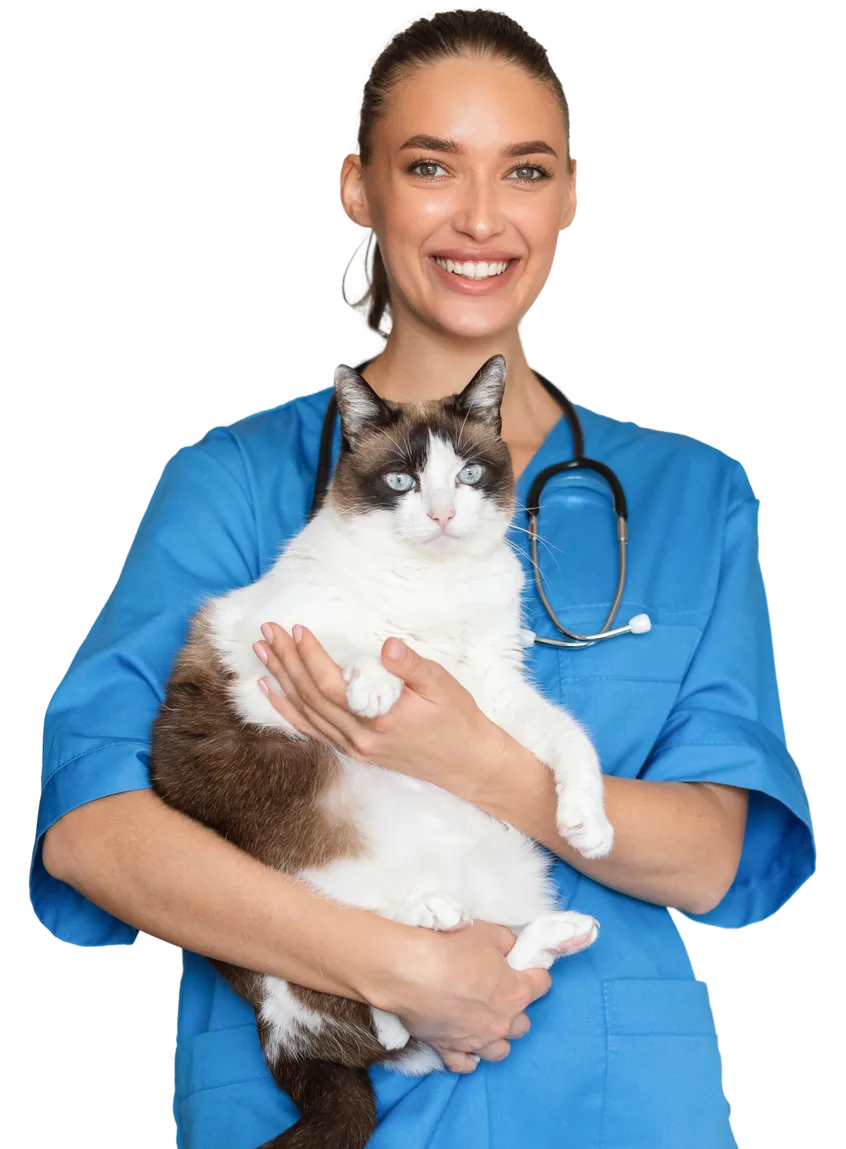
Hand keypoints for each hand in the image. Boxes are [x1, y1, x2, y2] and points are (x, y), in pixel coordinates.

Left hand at [254, 624, 505, 798]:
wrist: (468, 764)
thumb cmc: (457, 719)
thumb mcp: (442, 685)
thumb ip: (410, 666)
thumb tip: (387, 645)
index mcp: (379, 719)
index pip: (330, 684)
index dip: (309, 656)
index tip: (296, 628)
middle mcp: (359, 738)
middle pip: (310, 696)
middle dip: (285, 661)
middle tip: (267, 631)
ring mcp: (354, 748)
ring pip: (306, 713)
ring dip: (280, 680)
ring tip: (261, 653)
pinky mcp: (355, 751)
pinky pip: (312, 730)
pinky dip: (288, 709)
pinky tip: (271, 691)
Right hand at [372, 920, 552, 1073]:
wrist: (409, 971)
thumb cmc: (451, 948)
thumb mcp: (487, 931)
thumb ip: (505, 942)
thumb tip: (510, 948)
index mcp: (515, 993)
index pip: (541, 985)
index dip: (536, 972)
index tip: (527, 966)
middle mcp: (500, 1023)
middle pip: (523, 1023)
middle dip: (517, 1008)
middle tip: (501, 991)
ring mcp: (475, 1041)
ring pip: (500, 1050)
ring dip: (498, 1037)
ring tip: (487, 1022)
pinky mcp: (448, 1050)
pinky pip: (465, 1064)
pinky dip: (468, 1057)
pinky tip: (465, 1045)